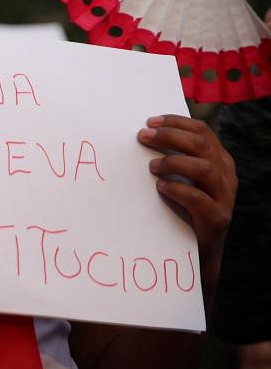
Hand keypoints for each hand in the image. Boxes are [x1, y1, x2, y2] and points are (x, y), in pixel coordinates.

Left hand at [138, 115, 234, 274]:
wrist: (199, 247)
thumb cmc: (184, 206)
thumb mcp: (183, 177)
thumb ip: (174, 156)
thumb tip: (144, 134)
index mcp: (219, 159)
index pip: (201, 131)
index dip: (176, 122)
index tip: (150, 121)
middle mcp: (226, 174)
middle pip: (200, 145)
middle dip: (169, 136)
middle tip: (143, 137)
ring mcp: (225, 196)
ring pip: (203, 168)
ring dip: (172, 162)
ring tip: (151, 166)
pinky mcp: (218, 217)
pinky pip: (198, 197)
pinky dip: (177, 189)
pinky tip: (160, 187)